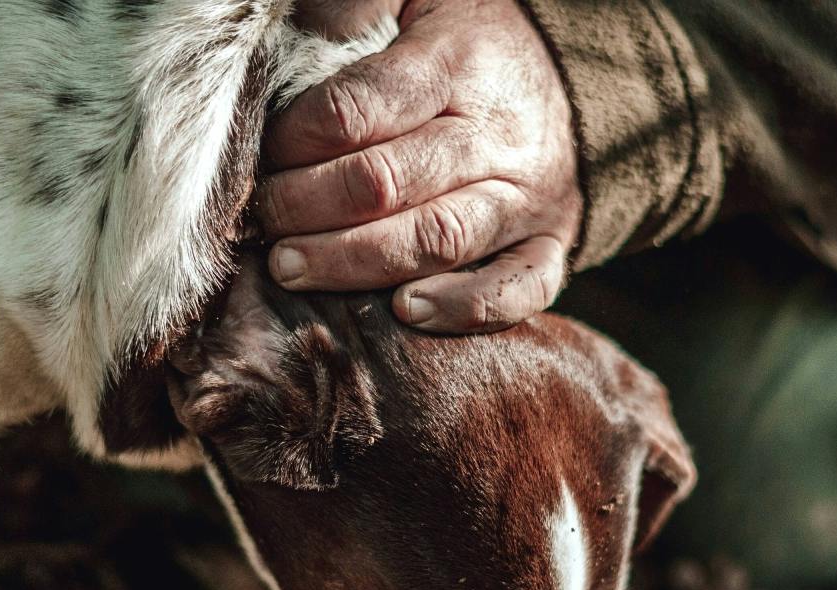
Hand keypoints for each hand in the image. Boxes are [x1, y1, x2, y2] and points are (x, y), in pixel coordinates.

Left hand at [257, 0, 581, 332]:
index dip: (297, 139)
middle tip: (261, 221)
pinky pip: (516, 288)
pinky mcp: (549, 244)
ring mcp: (526, 197)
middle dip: (306, 206)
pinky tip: (404, 312)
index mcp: (456, 64)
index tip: (263, 154)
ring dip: (354, 263)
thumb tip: (300, 25)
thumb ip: (356, 6)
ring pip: (437, 241)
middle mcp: (495, 135)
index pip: (361, 109)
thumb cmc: (470, 46)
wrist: (574, 81)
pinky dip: (462, 308)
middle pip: (386, 183)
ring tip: (292, 269)